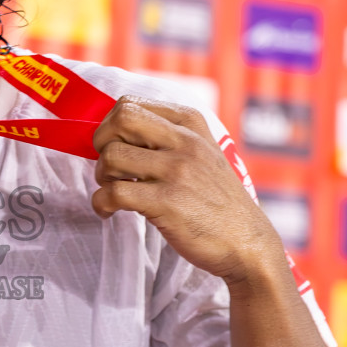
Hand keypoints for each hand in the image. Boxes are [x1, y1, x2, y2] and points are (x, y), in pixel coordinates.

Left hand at [91, 97, 282, 283]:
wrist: (246, 243)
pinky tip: (108, 211)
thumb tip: (113, 130)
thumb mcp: (202, 153)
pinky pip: (113, 193)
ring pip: (112, 156)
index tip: (112, 146)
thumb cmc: (215, 199)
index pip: (131, 104)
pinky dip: (100, 203)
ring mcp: (177, 171)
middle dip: (101, 142)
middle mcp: (185, 141)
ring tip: (113, 190)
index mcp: (190, 123)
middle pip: (120, 119)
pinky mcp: (167, 203)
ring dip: (101, 177)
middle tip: (108, 166)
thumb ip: (168, 136)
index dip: (109, 125)